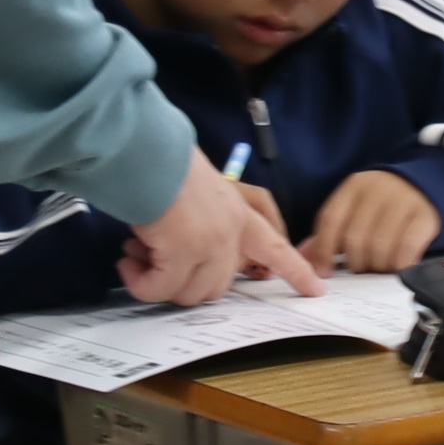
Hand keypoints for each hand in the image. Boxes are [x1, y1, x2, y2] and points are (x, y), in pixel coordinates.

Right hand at [122, 152, 321, 303]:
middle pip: (216, 287)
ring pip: (188, 294)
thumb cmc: (164, 165)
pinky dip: (140, 282)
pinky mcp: (182, 254)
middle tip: (151, 259)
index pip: (277, 247)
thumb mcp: (201, 195)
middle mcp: (231, 232)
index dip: (296, 271)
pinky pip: (160, 289)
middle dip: (181, 283)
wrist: (147, 151)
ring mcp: (210, 244)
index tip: (317, 290)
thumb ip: (208, 225)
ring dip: (156, 283)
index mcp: (240, 214)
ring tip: (135, 255)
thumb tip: (183, 259)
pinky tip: (126, 261)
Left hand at [307, 171, 442, 273]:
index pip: (330, 220)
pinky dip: (399, 264)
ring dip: (377, 266)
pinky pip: (407, 248)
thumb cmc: (382, 206)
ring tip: (379, 267)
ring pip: (379, 246)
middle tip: (360, 269)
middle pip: (355, 238)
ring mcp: (403, 201)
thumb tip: (305, 261)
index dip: (323, 251)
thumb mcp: (354, 210)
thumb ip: (328, 235)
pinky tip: (397, 266)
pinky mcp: (425, 216)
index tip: (324, 272)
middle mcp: (378, 190)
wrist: (423, 185)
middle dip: (355, 262)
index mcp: (354, 186)